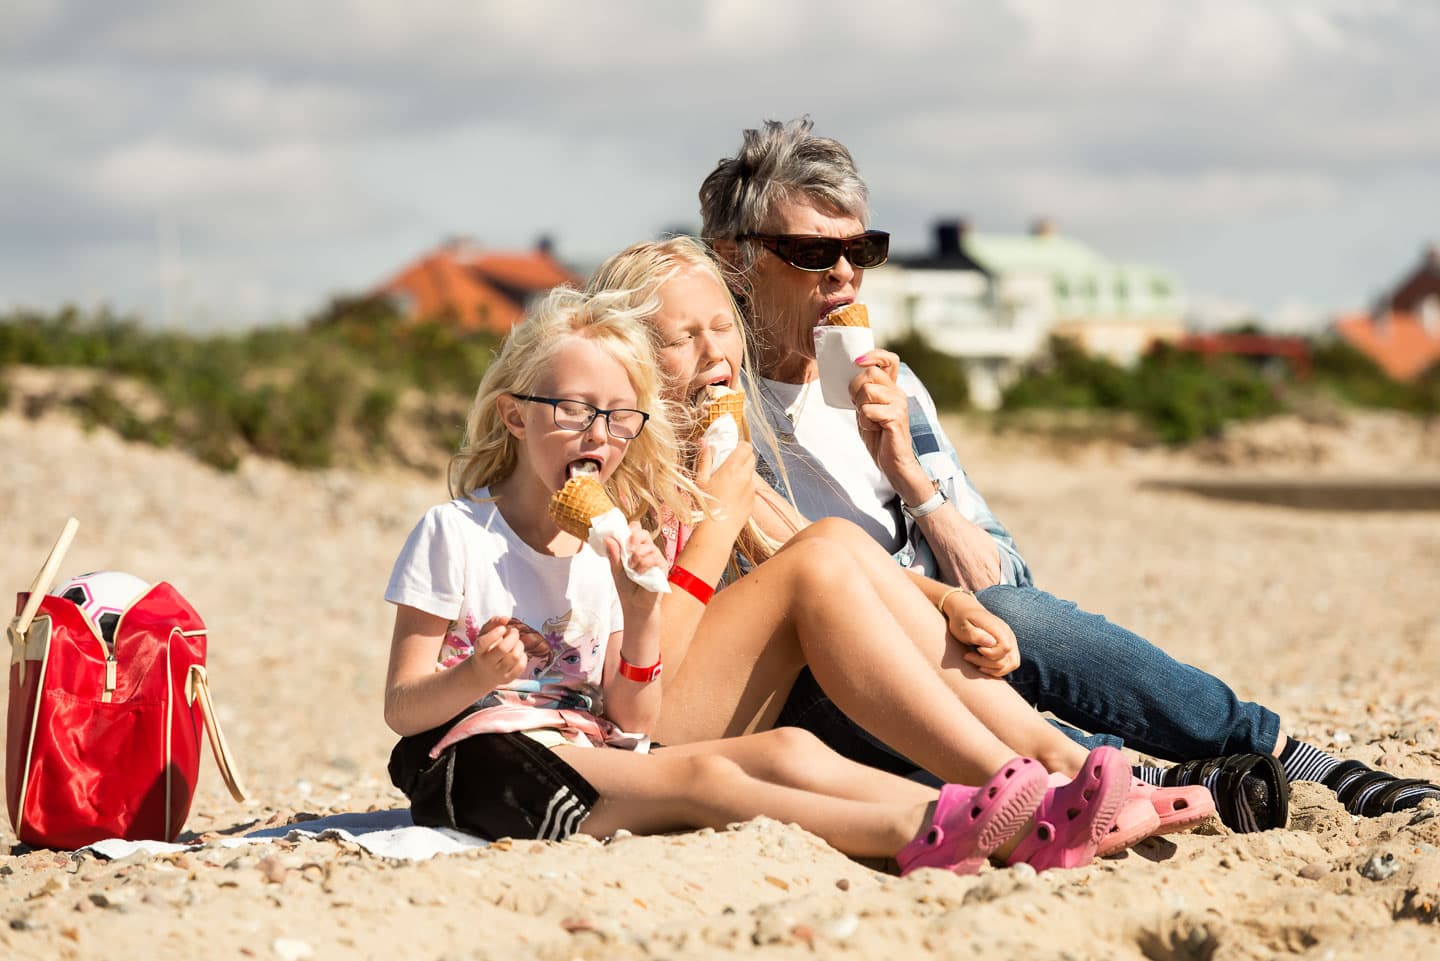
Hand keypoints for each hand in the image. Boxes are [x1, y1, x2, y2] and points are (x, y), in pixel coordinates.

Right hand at [467, 616, 527, 686]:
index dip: (494, 633)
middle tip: (513, 632)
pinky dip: (523, 656)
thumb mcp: (484, 634)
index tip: (502, 628)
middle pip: (502, 649)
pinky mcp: (508, 678)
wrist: (483, 673)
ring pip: (514, 657)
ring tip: (517, 642)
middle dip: (512, 636)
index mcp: (479, 651)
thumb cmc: (486, 649)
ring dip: (519, 645)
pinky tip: (519, 653)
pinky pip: (521, 666)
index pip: (483, 643)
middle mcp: (487, 663)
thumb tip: (506, 619)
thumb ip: (493, 622)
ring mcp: (498, 672)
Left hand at [606, 522, 666, 614]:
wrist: (635, 606)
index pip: (635, 529)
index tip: (621, 537)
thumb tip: (608, 538)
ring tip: (632, 569)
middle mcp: (647, 550)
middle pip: (643, 532)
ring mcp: (656, 557)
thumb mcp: (616, 569)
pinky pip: (654, 557)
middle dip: (633, 539)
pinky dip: (644, 564)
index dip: (629, 529)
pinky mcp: (662, 566)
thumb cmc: (627, 588)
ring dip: (636, 557)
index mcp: (635, 547)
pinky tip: (639, 572)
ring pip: (648, 546)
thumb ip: (613, 554)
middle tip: (627, 550)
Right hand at [694, 439, 756, 539]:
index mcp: (732, 468)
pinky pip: (750, 489)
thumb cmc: (706, 505)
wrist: (717, 531)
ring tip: (728, 482)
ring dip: (743, 473)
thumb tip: (704, 443)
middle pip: (751, 457)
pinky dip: (743, 488)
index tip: (731, 449)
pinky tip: (731, 497)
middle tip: (729, 463)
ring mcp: (751, 490)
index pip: (746, 447)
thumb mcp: (700, 480)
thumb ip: (704, 459)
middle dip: (742, 457)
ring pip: (750, 474)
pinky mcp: (752, 501)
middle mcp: (745, 477)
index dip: (740, 445)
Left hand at [850, 350, 926, 495]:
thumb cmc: (879, 437)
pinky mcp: (896, 418)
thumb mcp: (867, 410)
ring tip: (869, 421)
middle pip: (871, 373)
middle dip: (856, 389)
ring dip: (860, 408)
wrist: (894, 463)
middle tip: (859, 407)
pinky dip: (864, 421)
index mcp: (892, 389)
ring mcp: (899, 405)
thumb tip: (850, 375)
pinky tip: (874, 429)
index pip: (889, 360)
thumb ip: (863, 393)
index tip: (858, 361)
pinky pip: (868, 410)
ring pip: (867, 391)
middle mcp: (898, 393)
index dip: (874, 355)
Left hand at [941, 592, 1019, 677]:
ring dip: (993, 669)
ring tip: (977, 663)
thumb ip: (975, 634)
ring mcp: (1010, 640)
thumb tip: (991, 643)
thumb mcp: (962, 626)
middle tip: (968, 656)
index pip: (1005, 648)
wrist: (965, 610)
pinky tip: (983, 666)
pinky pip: (1010, 663)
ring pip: (1012, 664)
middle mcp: (1008, 634)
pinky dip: (998, 669)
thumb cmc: (961, 619)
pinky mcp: (1008, 646)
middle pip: (1009, 659)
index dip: (991, 654)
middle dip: (987, 663)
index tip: (976, 649)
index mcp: (998, 627)